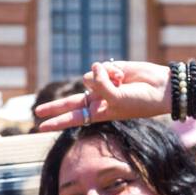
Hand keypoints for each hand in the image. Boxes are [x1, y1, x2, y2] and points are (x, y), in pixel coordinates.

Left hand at [33, 61, 169, 131]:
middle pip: (70, 102)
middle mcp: (97, 99)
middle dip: (54, 107)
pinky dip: (108, 70)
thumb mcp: (116, 101)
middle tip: (37, 111)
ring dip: (102, 79)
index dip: (56, 122)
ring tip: (119, 83)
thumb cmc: (139, 101)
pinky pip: (98, 68)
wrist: (158, 88)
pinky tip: (121, 74)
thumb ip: (101, 87)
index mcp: (97, 113)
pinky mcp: (108, 70)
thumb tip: (92, 68)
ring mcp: (102, 85)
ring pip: (87, 78)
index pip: (72, 118)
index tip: (40, 126)